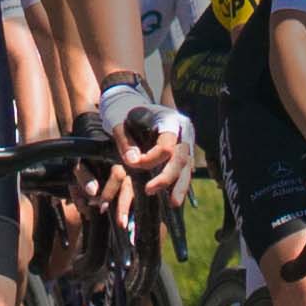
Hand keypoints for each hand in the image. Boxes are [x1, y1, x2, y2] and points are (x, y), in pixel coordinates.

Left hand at [90, 76, 183, 211]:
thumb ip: (125, 141)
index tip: (133, 165)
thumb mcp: (118, 122)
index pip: (166, 146)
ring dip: (180, 185)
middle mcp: (182, 130)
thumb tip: (133, 162)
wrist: (129, 101)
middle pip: (181, 157)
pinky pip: (184, 168)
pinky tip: (173, 197)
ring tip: (174, 204)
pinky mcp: (182, 149)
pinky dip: (179, 182)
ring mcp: (185, 140)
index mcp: (169, 119)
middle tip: (150, 190)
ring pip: (187, 166)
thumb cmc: (123, 110)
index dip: (150, 159)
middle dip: (167, 177)